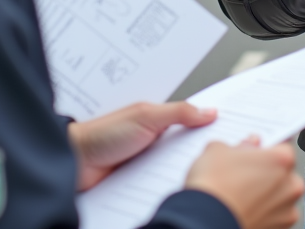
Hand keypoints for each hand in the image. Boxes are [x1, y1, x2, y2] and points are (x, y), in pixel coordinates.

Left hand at [67, 101, 216, 189]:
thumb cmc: (102, 134)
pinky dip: (165, 188)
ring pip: (174, 170)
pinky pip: (158, 187)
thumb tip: (210, 112)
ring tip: (200, 179)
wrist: (73, 162)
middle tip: (220, 160)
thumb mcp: (145, 116)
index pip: (191, 122)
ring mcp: (146, 163)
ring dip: (181, 173)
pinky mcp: (138, 183)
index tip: (231, 132)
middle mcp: (154, 141)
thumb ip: (178, 113)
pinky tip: (176, 192)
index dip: (209, 126)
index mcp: (158, 121)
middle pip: (186, 149)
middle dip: (199, 154)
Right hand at [185, 137, 303, 228]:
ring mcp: (287, 211)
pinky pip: (274, 216)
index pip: (280, 146)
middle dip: (266, 172)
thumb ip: (239, 145)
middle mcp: (291, 185)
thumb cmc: (214, 186)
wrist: (205, 222)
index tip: (253, 152)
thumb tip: (247, 146)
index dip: (264, 149)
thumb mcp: (218, 150)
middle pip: (282, 173)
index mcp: (282, 159)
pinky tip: (243, 210)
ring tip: (240, 195)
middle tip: (243, 174)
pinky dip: (262, 213)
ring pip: (279, 196)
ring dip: (265, 194)